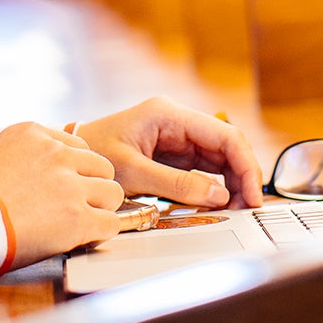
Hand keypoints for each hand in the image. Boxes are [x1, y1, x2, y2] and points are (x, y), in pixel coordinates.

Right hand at [0, 122, 123, 267]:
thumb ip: (24, 155)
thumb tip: (37, 172)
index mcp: (34, 133)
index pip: (78, 147)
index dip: (76, 170)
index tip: (66, 186)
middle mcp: (56, 153)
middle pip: (101, 167)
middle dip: (93, 186)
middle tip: (78, 205)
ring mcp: (69, 185)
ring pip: (113, 193)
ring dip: (101, 208)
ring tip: (82, 222)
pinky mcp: (77, 217)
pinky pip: (112, 223)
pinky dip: (102, 232)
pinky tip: (87, 237)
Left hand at [75, 97, 262, 209]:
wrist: (69, 160)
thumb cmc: (91, 156)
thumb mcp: (132, 172)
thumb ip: (176, 185)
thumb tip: (219, 195)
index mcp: (167, 114)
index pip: (223, 134)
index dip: (245, 164)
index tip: (252, 195)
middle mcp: (175, 121)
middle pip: (225, 145)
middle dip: (241, 176)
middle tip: (246, 208)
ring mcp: (175, 136)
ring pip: (218, 158)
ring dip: (230, 182)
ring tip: (235, 209)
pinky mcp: (171, 153)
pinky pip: (203, 168)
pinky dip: (214, 186)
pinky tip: (218, 203)